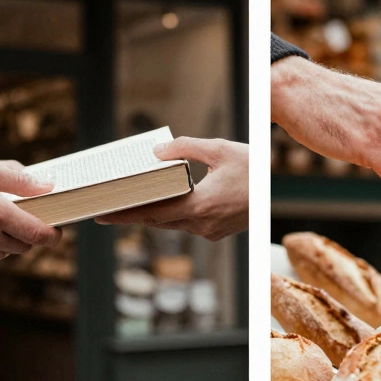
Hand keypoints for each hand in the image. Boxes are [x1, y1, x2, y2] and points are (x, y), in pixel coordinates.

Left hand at [95, 138, 246, 240]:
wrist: (279, 190)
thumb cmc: (253, 168)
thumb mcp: (220, 149)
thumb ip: (185, 148)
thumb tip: (156, 152)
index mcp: (200, 206)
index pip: (152, 212)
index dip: (124, 215)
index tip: (101, 215)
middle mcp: (202, 224)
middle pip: (157, 221)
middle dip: (131, 215)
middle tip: (105, 210)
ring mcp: (210, 231)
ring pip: (172, 224)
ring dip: (152, 215)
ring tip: (129, 205)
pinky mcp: (217, 232)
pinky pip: (187, 224)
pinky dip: (172, 215)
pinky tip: (164, 204)